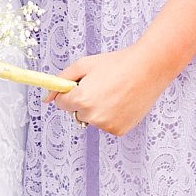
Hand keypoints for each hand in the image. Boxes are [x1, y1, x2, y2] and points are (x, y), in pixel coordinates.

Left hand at [53, 47, 173, 135]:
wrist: (148, 69)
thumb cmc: (116, 64)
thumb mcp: (83, 64)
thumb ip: (61, 81)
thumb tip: (46, 98)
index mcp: (81, 99)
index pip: (62, 104)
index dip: (70, 93)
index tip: (81, 85)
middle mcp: (92, 116)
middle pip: (76, 113)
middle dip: (83, 101)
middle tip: (101, 86)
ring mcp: (107, 125)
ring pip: (92, 119)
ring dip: (97, 109)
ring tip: (114, 92)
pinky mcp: (119, 131)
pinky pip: (106, 124)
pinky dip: (111, 116)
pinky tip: (122, 102)